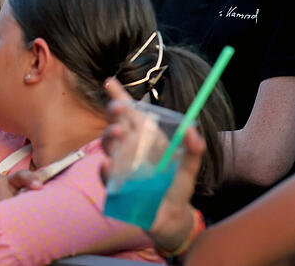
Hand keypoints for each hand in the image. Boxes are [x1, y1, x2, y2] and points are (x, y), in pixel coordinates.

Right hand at [101, 79, 203, 251]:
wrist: (172, 216)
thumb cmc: (176, 186)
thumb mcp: (190, 167)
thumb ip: (193, 149)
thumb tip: (192, 129)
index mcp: (143, 138)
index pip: (129, 113)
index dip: (118, 97)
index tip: (109, 82)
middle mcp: (128, 149)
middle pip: (115, 124)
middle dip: (114, 113)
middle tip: (119, 106)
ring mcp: (120, 166)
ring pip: (108, 146)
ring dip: (109, 136)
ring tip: (117, 131)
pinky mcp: (116, 187)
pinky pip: (106, 176)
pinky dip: (105, 170)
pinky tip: (107, 164)